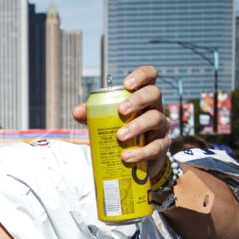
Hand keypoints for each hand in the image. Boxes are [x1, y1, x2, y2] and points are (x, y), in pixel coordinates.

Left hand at [72, 65, 169, 181]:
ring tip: (120, 137)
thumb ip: (92, 116)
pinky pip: (155, 148)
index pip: (150, 76)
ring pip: (155, 119)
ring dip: (137, 126)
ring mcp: (160, 126)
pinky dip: (140, 153)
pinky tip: (126, 157)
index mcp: (143, 97)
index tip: (127, 84)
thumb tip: (77, 111)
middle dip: (138, 99)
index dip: (142, 75)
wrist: (135, 163)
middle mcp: (155, 107)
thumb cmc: (121, 134)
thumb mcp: (106, 123)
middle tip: (121, 111)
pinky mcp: (161, 147)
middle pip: (154, 94)